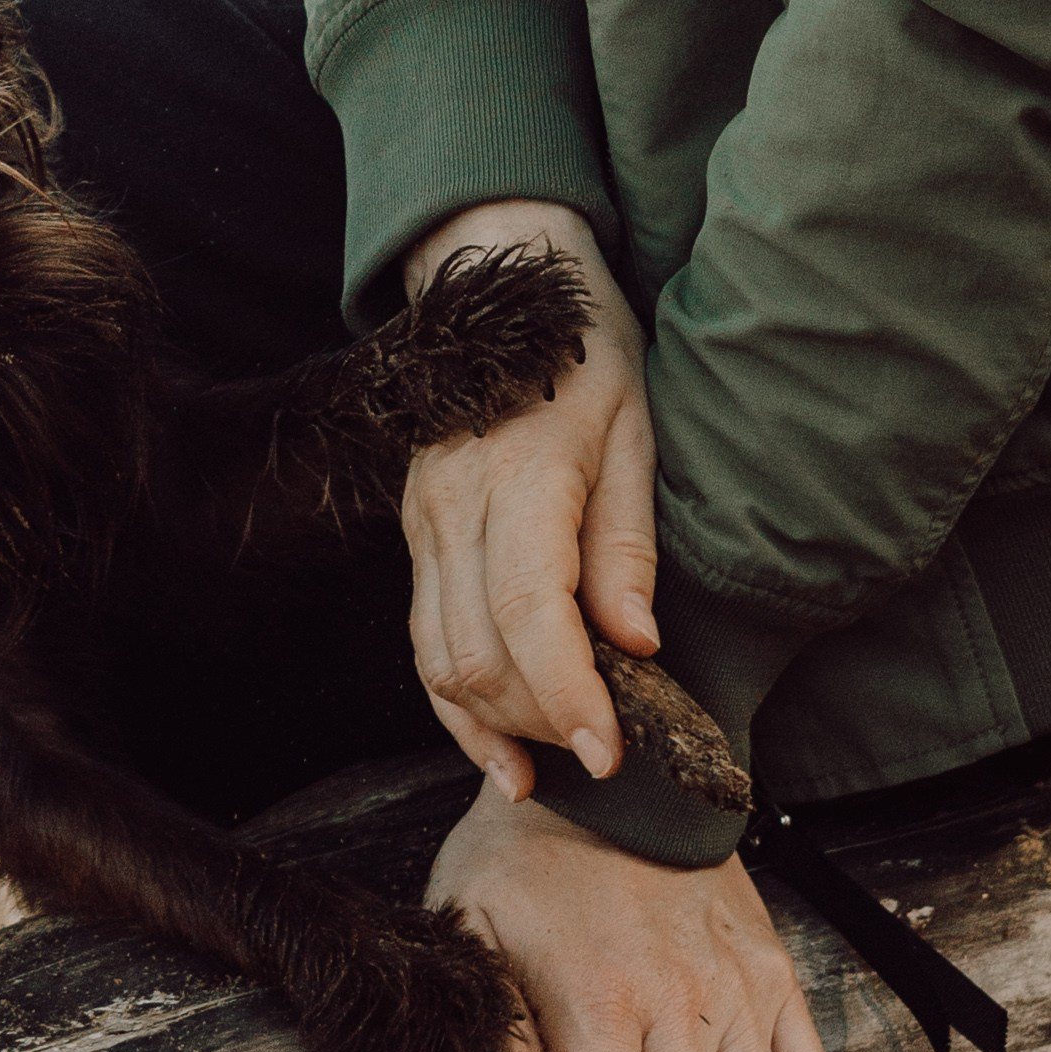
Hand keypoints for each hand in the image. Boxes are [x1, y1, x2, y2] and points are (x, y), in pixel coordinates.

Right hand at [402, 199, 655, 799]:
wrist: (504, 295)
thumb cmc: (588, 359)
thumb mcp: (636, 434)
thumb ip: (628, 545)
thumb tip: (636, 645)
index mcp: (518, 477)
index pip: (529, 611)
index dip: (567, 694)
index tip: (610, 754)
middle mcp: (453, 509)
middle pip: (478, 652)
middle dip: (543, 720)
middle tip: (610, 747)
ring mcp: (422, 527)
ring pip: (439, 661)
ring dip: (499, 724)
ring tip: (559, 755)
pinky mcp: (414, 540)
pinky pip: (424, 643)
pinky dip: (457, 708)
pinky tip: (500, 752)